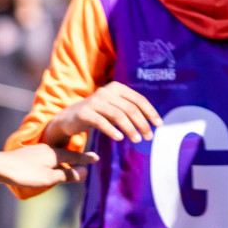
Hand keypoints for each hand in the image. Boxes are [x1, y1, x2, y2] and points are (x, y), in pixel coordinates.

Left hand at [0, 144, 97, 188]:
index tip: (97, 157)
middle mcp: (48, 149)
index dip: (86, 159)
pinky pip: (46, 158)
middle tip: (85, 161)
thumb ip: (67, 175)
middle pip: (66, 155)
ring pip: (55, 156)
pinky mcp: (27, 155)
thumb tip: (85, 173)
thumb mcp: (48, 177)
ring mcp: (37, 151)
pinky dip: (52, 162)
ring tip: (67, 167)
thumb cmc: (24, 173)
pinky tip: (46, 167)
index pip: (76, 157)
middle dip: (75, 159)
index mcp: (56, 154)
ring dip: (63, 162)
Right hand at [47, 81, 162, 144]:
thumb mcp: (115, 109)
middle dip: (142, 123)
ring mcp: (94, 101)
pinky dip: (112, 130)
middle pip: (130, 108)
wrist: (69, 118)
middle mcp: (106, 91)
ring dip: (130, 129)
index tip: (159, 124)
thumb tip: (153, 122)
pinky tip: (120, 138)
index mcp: (117, 88)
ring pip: (118, 115)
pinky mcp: (84, 112)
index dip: (150, 112)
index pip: (139, 99)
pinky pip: (101, 122)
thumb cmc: (98, 114)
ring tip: (137, 140)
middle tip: (149, 137)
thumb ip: (130, 110)